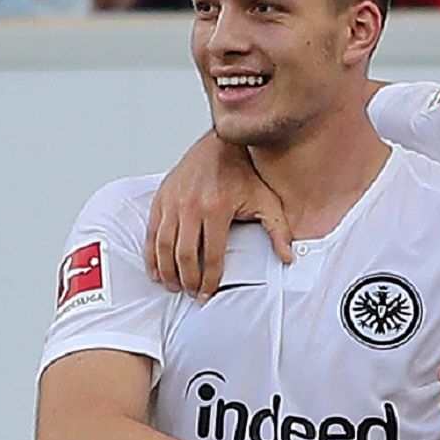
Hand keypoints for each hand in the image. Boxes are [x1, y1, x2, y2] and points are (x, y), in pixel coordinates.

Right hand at [146, 133, 293, 297]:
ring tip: (173, 286)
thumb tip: (287, 258)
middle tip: (191, 294)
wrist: (221, 145)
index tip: (207, 295)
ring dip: (167, 271)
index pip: (211, 256)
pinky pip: (152, 233)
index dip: (209, 280)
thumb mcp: (266, 200)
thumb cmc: (243, 174)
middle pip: (184, 255)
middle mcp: (191, 206)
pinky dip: (151, 255)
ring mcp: (173, 202)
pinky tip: (156, 269)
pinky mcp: (161, 198)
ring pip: (164, 246)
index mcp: (217, 209)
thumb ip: (277, 230)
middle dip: (187, 280)